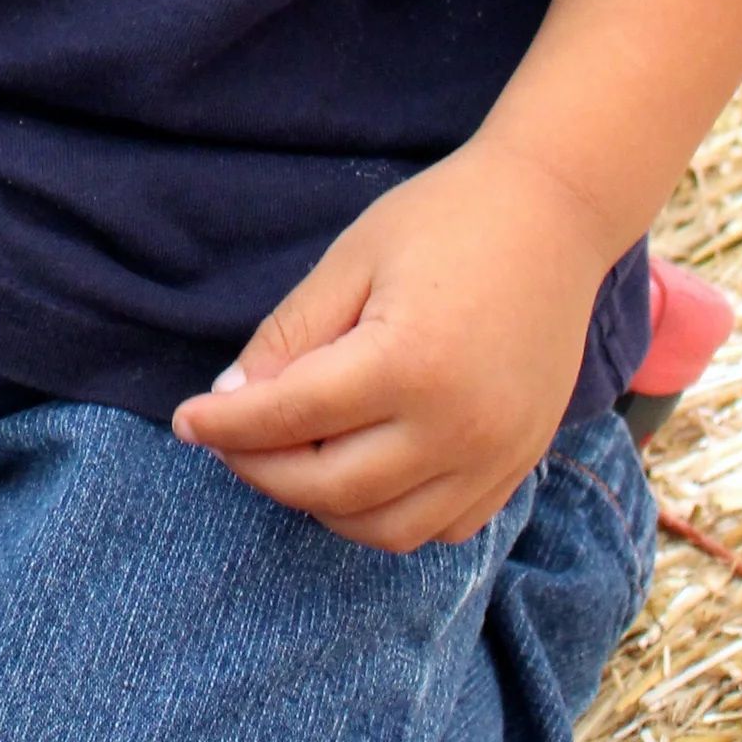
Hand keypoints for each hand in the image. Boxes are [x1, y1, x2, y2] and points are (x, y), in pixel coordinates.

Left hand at [171, 137, 613, 549]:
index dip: (227, 424)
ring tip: (288, 458)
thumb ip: (290, 336)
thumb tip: (231, 398)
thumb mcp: (351, 259)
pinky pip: (442, 527)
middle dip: (262, 470)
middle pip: (330, 487)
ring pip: (385, 528)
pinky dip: (388, 517)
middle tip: (227, 440)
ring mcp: (496, 455)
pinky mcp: (520, 464)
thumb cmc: (445, 220)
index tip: (186, 420)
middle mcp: (457, 426)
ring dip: (322, 505)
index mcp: (408, 364)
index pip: (291, 418)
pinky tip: (357, 473)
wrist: (554, 213)